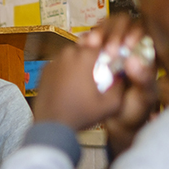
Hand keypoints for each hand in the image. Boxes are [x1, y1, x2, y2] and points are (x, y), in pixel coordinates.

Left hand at [32, 14, 153, 131]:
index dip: (108, 51)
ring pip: (71, 54)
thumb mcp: (110, 105)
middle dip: (93, 55)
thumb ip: (120, 87)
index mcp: (83, 57)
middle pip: (85, 47)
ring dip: (78, 61)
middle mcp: (67, 54)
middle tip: (98, 70)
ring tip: (84, 77)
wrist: (52, 125)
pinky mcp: (44, 70)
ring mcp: (53, 61)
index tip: (111, 62)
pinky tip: (70, 83)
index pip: (101, 44)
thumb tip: (123, 75)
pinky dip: (66, 69)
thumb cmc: (81, 114)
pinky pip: (60, 63)